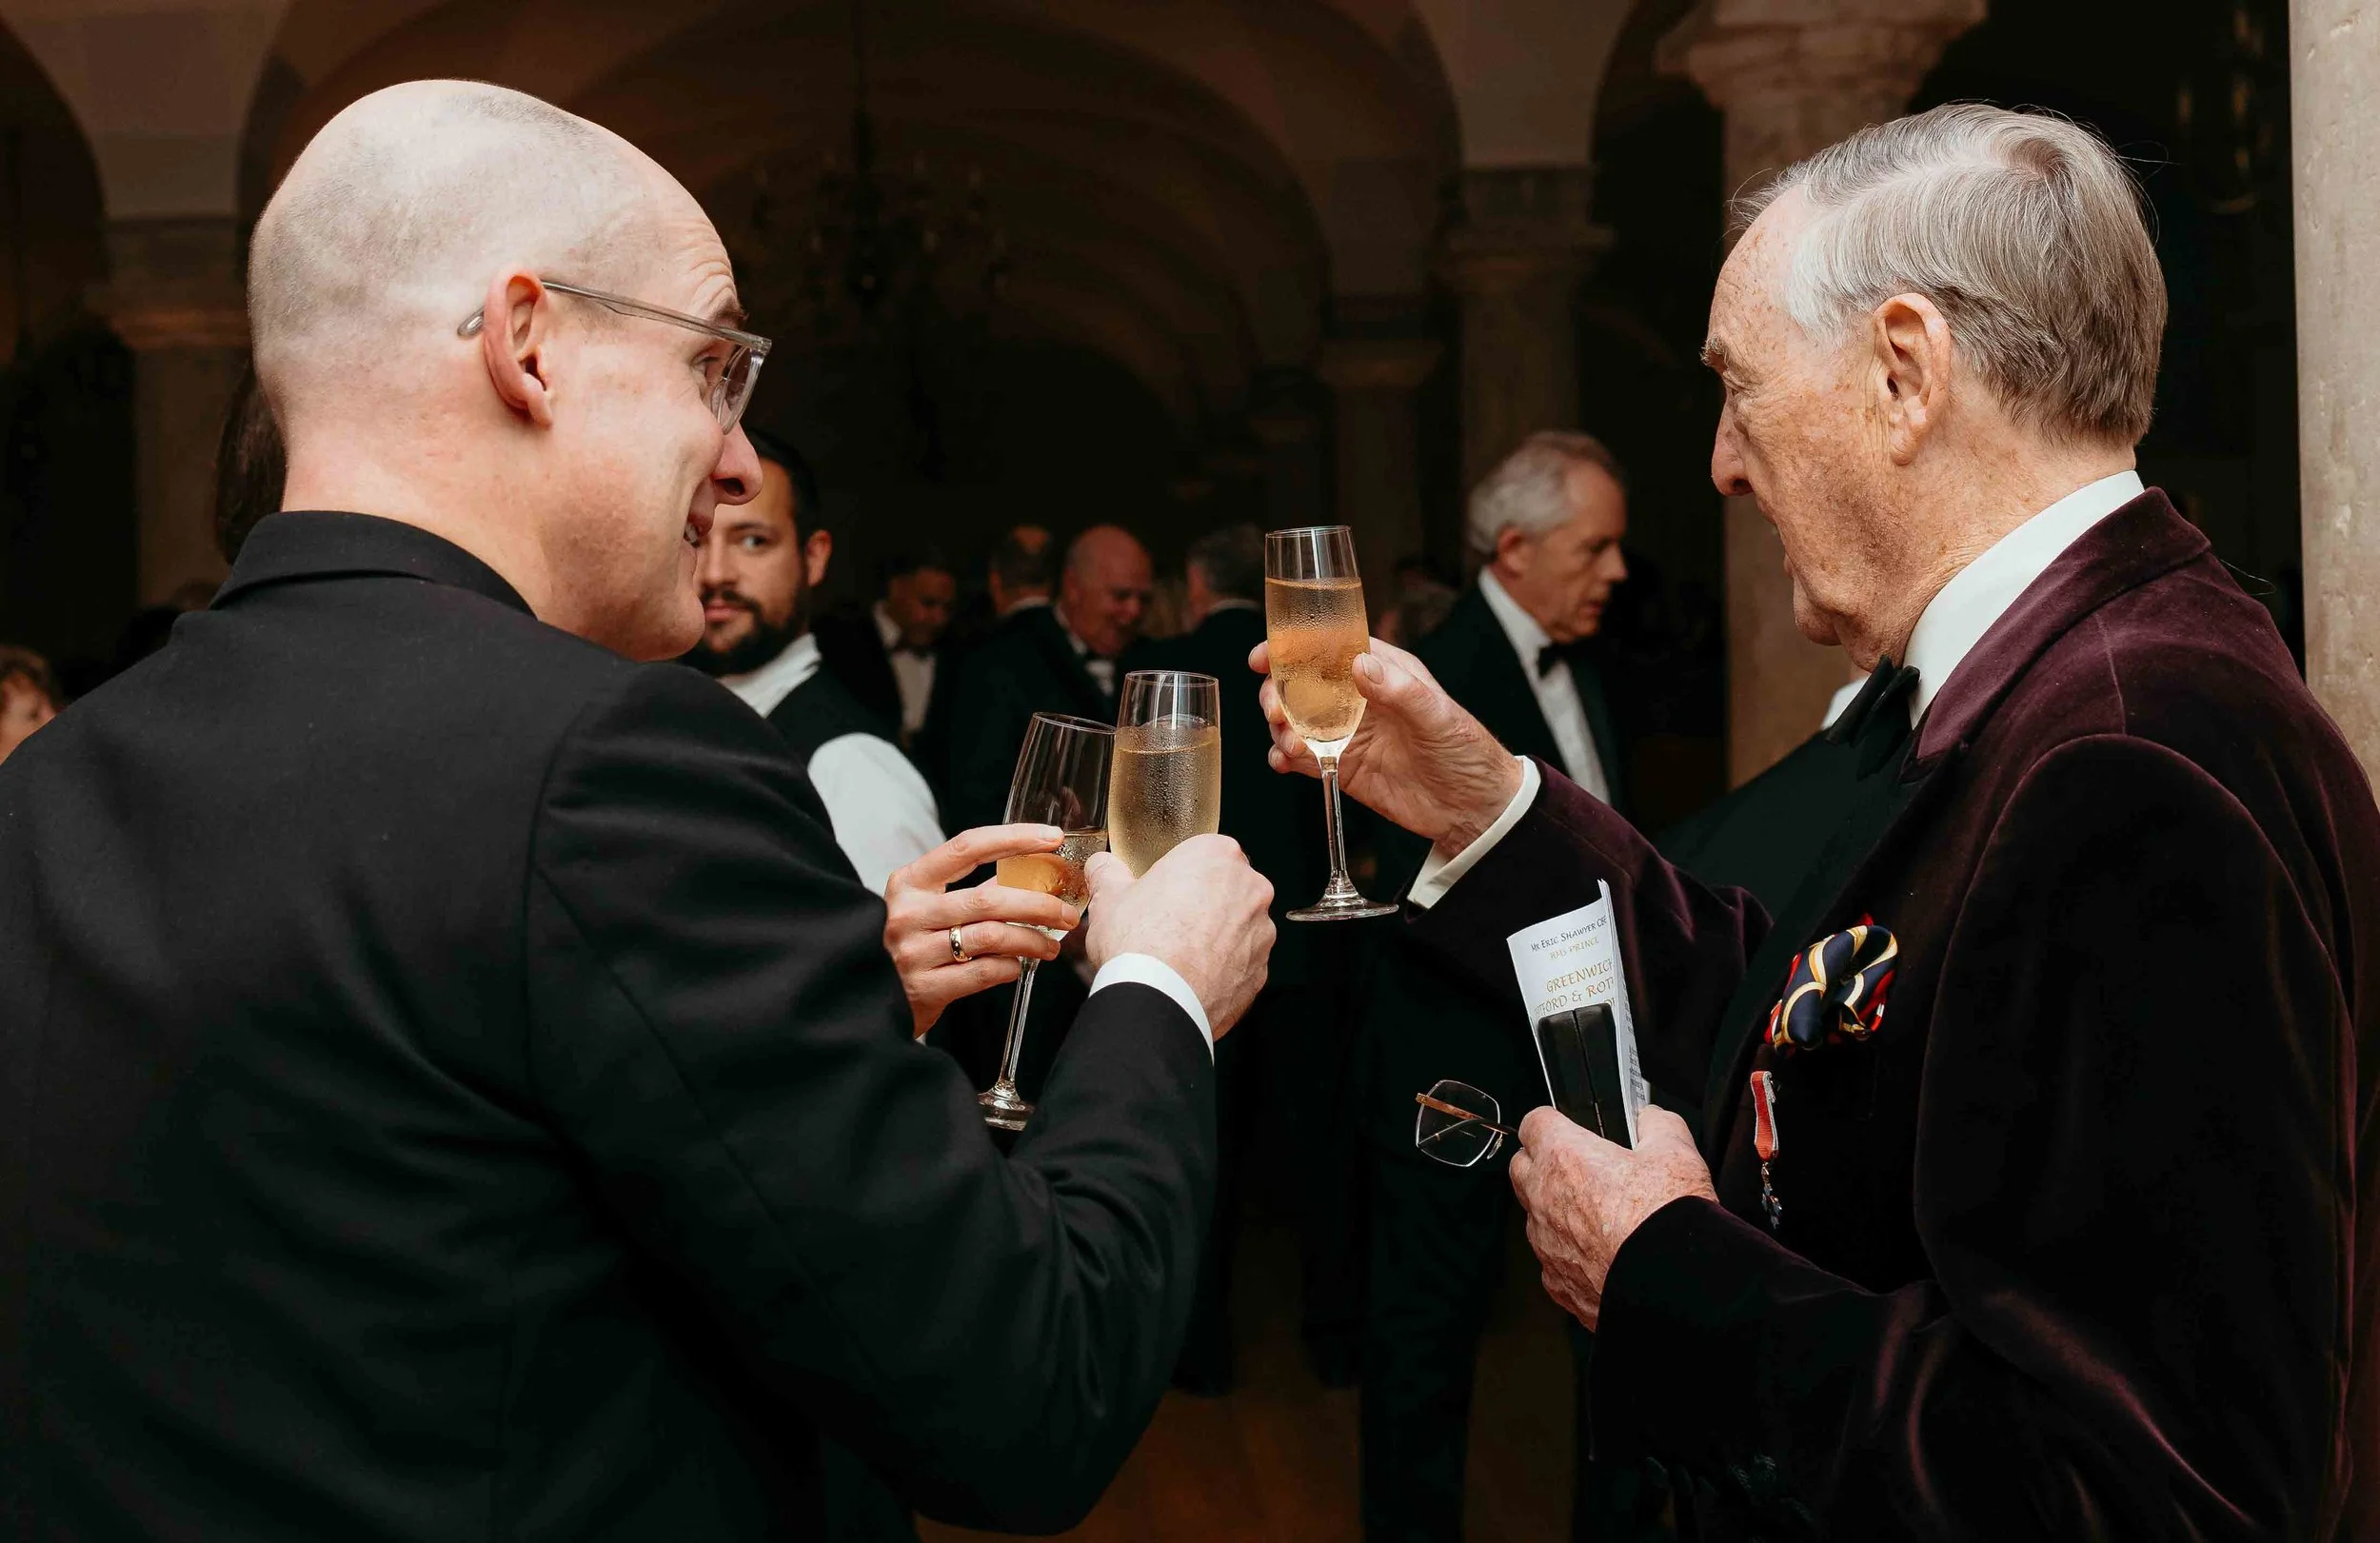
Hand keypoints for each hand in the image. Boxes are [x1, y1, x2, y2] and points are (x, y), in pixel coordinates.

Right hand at [883, 824, 1078, 1036]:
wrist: (866, 997)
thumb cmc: (907, 944)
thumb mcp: (924, 906)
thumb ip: (968, 890)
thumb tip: (1029, 875)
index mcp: (909, 882)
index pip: (968, 847)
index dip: (1014, 838)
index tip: (1052, 838)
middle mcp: (908, 913)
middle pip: (988, 898)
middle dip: (1039, 904)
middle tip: (1067, 912)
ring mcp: (914, 952)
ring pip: (992, 937)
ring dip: (1031, 939)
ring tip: (1051, 944)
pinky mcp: (924, 988)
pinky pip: (983, 973)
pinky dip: (1009, 967)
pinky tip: (1018, 965)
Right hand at [1082, 835, 1273, 1039]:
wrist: (1158, 1001)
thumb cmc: (1138, 943)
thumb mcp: (1109, 898)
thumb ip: (1107, 873)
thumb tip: (1102, 866)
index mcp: (1217, 855)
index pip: (1202, 854)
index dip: (1178, 875)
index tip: (1162, 892)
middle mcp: (1250, 888)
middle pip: (1224, 889)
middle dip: (1201, 903)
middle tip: (1166, 925)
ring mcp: (1261, 932)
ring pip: (1236, 927)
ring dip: (1214, 937)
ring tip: (1177, 956)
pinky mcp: (1261, 971)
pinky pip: (1240, 963)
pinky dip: (1221, 969)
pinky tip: (1191, 978)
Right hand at [1250, 636, 1521, 852]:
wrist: (1474, 810)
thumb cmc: (1466, 752)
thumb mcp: (1437, 716)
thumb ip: (1398, 690)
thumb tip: (1359, 665)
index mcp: (1383, 671)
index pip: (1330, 648)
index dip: (1292, 648)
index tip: (1263, 658)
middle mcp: (1359, 698)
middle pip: (1301, 685)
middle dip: (1277, 694)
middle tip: (1275, 712)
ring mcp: (1348, 733)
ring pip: (1295, 721)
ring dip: (1281, 729)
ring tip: (1290, 746)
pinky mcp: (1342, 767)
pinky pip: (1302, 758)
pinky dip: (1285, 758)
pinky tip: (1284, 762)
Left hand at [1507, 1106, 1715, 1330]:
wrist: (1673, 1289)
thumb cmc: (1667, 1222)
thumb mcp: (1677, 1154)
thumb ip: (1658, 1125)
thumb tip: (1653, 1119)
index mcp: (1564, 1159)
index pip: (1533, 1123)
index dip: (1551, 1121)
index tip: (1564, 1125)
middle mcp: (1544, 1200)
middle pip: (1521, 1167)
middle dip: (1541, 1162)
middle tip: (1578, 1168)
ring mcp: (1546, 1245)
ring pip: (1534, 1217)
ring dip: (1555, 1211)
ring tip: (1597, 1216)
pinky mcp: (1558, 1283)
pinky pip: (1552, 1261)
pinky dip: (1569, 1255)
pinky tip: (1600, 1255)